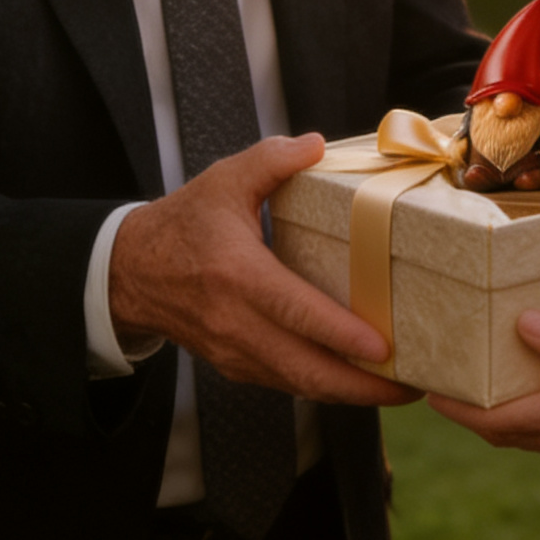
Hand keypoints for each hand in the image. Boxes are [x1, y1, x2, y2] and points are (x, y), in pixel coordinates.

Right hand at [109, 133, 418, 407]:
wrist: (130, 272)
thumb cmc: (184, 222)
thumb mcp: (224, 179)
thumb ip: (272, 158)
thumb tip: (317, 146)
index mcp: (237, 275)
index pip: (295, 312)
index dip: (338, 334)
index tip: (381, 347)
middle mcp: (236, 323)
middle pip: (304, 369)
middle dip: (359, 386)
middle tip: (409, 385)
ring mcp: (233, 351)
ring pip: (297, 385)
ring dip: (347, 394)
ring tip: (396, 389)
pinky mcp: (234, 364)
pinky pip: (284, 383)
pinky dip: (322, 387)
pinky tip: (356, 381)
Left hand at [428, 309, 539, 484]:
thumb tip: (521, 323)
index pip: (486, 421)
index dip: (454, 407)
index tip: (427, 389)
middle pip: (501, 429)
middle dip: (474, 406)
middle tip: (455, 375)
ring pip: (527, 431)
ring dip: (505, 407)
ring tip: (495, 373)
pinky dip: (537, 409)